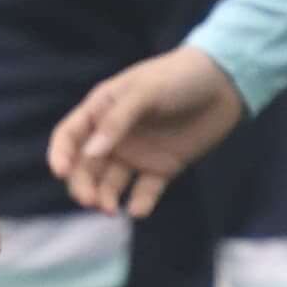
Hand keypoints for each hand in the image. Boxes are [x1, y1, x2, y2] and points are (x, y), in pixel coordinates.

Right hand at [50, 46, 250, 219]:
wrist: (225, 82)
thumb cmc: (178, 76)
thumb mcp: (145, 91)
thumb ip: (117, 121)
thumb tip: (90, 154)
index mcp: (102, 110)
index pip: (70, 135)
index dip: (61, 154)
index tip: (60, 172)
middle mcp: (115, 136)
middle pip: (86, 167)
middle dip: (83, 185)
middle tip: (91, 201)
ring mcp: (138, 154)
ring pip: (111, 183)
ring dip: (106, 197)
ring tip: (111, 210)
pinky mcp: (163, 168)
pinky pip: (145, 191)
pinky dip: (140, 203)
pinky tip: (138, 210)